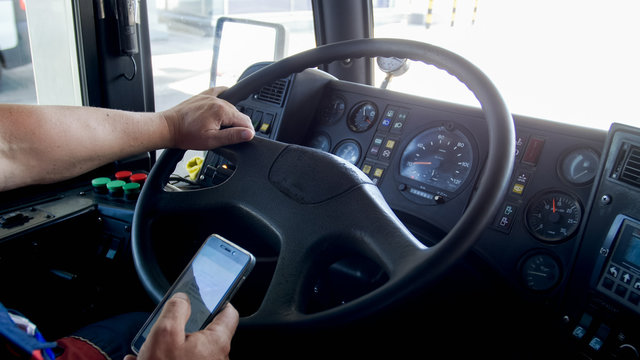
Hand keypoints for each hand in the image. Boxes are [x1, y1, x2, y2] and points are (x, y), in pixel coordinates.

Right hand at [124, 292, 238, 359]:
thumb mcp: (165, 333)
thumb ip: (177, 309)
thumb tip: (183, 298)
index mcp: (216, 342)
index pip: (229, 313)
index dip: (218, 299)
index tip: (207, 293)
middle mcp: (215, 358)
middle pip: (203, 333)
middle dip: (181, 327)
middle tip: (163, 325)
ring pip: (186, 351)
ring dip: (165, 348)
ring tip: (144, 350)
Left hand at [161, 87, 254, 149]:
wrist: (168, 127)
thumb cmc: (186, 134)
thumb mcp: (212, 140)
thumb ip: (232, 136)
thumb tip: (249, 133)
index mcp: (222, 110)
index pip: (245, 121)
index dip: (247, 132)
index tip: (245, 139)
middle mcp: (218, 100)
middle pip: (239, 113)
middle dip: (238, 125)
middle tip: (230, 137)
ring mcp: (210, 96)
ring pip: (230, 106)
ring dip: (230, 117)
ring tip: (220, 128)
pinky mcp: (204, 95)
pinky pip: (220, 92)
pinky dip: (225, 98)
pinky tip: (224, 106)